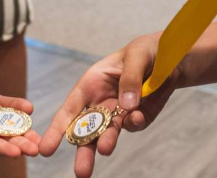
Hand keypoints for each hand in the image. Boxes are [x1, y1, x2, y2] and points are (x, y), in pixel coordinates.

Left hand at [0, 91, 41, 157]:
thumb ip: (12, 104)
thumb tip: (31, 108)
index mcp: (1, 127)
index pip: (18, 134)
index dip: (29, 138)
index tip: (41, 143)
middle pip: (7, 142)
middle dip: (20, 147)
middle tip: (34, 151)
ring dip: (3, 148)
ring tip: (17, 152)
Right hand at [39, 34, 179, 177]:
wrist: (170, 58)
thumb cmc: (144, 51)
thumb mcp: (137, 55)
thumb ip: (130, 78)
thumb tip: (126, 105)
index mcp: (90, 84)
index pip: (69, 110)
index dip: (57, 129)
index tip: (46, 150)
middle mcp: (100, 102)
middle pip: (86, 131)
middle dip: (83, 151)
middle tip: (81, 173)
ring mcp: (118, 113)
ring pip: (107, 135)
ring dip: (106, 144)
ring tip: (106, 150)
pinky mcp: (136, 117)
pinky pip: (132, 126)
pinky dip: (134, 123)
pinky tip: (138, 116)